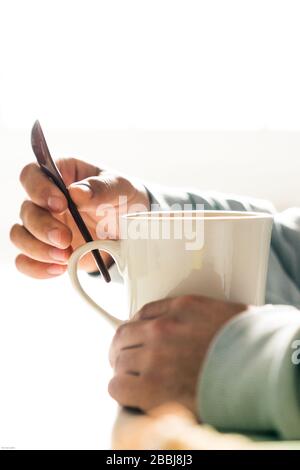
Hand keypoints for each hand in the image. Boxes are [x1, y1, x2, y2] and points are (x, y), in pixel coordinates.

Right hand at [10, 158, 148, 277]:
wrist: (131, 229)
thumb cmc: (123, 199)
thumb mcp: (122, 188)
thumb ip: (102, 188)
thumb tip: (77, 192)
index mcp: (61, 173)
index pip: (33, 174)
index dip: (39, 189)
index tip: (60, 204)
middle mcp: (45, 198)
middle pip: (26, 209)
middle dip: (42, 227)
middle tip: (65, 239)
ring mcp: (43, 224)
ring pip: (20, 235)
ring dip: (38, 249)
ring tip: (65, 257)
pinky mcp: (46, 249)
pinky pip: (26, 260)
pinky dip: (37, 268)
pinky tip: (59, 269)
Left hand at [109, 295, 246, 414]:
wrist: (260, 372)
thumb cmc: (250, 347)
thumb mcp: (228, 314)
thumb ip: (205, 315)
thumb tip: (205, 323)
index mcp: (180, 308)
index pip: (143, 313)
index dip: (137, 328)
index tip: (138, 338)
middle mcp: (162, 329)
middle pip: (124, 335)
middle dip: (124, 348)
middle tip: (128, 359)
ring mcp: (154, 357)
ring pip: (119, 360)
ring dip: (124, 370)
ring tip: (134, 379)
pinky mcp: (151, 387)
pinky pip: (118, 386)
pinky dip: (122, 390)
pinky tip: (132, 393)